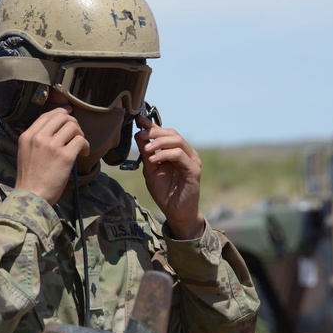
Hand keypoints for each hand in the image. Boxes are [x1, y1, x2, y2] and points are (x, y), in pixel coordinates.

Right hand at [15, 106, 89, 204]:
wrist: (31, 196)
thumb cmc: (30, 177)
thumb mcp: (26, 152)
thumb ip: (37, 138)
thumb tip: (56, 127)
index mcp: (28, 135)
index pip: (47, 115)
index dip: (61, 112)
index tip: (69, 116)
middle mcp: (39, 137)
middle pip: (62, 117)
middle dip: (72, 123)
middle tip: (76, 134)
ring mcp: (52, 146)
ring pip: (73, 126)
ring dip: (80, 134)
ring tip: (79, 145)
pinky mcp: (65, 157)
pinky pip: (80, 141)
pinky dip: (85, 145)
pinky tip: (84, 153)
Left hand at [135, 113, 204, 239]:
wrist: (177, 213)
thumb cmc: (165, 192)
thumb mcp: (151, 171)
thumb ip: (147, 154)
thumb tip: (139, 135)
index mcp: (176, 151)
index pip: (165, 133)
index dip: (152, 125)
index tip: (138, 119)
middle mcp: (186, 153)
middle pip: (172, 133)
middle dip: (154, 131)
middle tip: (140, 134)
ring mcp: (192, 160)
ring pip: (177, 141)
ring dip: (159, 142)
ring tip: (147, 148)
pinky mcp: (194, 169)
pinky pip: (180, 155)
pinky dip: (165, 154)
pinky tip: (154, 159)